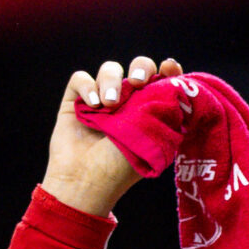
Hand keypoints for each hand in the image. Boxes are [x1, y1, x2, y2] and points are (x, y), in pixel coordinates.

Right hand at [41, 55, 182, 218]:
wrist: (85, 181)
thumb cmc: (121, 167)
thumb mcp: (152, 137)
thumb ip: (165, 107)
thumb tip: (173, 76)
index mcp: (150, 112)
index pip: (163, 81)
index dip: (168, 70)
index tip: (169, 67)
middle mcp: (128, 103)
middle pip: (140, 67)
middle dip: (141, 67)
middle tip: (138, 82)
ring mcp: (101, 101)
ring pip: (110, 69)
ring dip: (111, 80)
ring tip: (108, 104)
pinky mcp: (75, 102)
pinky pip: (81, 79)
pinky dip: (87, 87)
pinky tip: (91, 106)